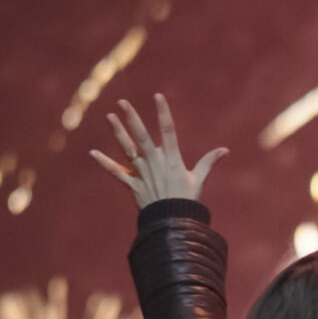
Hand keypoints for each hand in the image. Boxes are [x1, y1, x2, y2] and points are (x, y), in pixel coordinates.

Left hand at [89, 94, 226, 208]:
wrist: (173, 222)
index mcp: (172, 159)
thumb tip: (225, 150)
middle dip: (132, 118)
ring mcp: (142, 173)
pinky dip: (105, 163)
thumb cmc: (187, 200)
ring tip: (109, 117)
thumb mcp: (199, 179)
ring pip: (127, 149)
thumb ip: (208, 162)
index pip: (168, 131)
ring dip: (118, 133)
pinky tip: (92, 153)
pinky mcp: (133, 184)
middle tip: (122, 102)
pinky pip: (117, 172)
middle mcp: (155, 163)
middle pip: (142, 136)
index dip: (163, 113)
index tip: (158, 96)